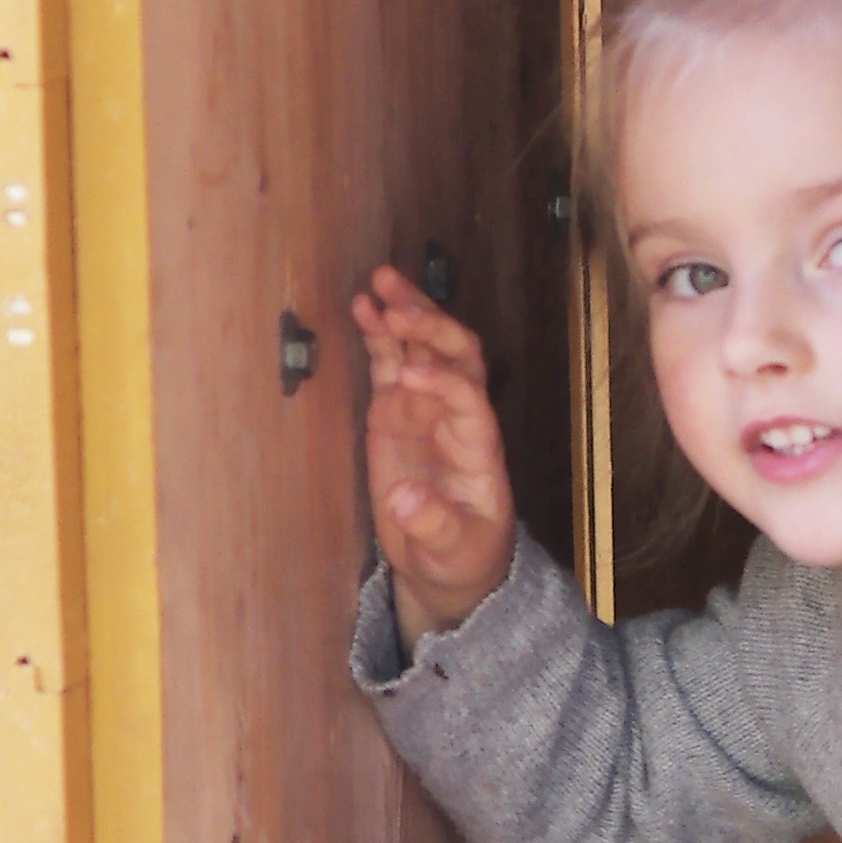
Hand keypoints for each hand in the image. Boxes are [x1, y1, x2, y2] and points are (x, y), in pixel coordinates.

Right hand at [350, 267, 517, 638]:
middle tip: (398, 307)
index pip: (468, 397)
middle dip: (430, 327)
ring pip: (423, 346)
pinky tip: (362, 304)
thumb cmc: (461, 555)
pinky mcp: (395, 409)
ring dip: (407, 311)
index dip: (442, 382)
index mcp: (479, 443)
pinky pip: (390, 363)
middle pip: (455, 354)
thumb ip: (433, 524)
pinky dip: (379, 333)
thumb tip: (404, 498)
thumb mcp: (453, 551)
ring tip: (382, 280)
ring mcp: (426, 406)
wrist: (448, 562)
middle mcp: (457, 413)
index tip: (409, 379)